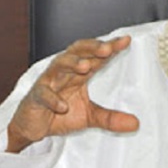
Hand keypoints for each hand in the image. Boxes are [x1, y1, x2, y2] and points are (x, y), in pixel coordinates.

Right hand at [6, 37, 138, 152]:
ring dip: (72, 63)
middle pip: (77, 52)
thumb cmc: (59, 114)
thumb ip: (110, 118)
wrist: (32, 127)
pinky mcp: (36, 97)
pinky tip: (63, 106)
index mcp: (78, 73)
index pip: (96, 56)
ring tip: (86, 66)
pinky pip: (43, 94)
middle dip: (92, 48)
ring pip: (59, 65)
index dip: (110, 48)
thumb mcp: (89, 117)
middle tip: (107, 48)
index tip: (126, 41)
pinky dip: (53, 99)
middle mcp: (64, 72)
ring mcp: (48, 82)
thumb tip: (135, 124)